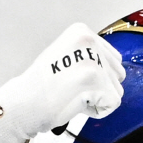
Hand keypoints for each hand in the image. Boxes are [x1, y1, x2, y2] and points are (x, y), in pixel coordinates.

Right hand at [0, 23, 125, 142]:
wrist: (24, 102)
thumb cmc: (44, 84)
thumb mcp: (67, 54)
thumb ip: (91, 55)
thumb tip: (116, 64)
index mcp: (82, 32)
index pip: (114, 60)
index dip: (98, 76)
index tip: (73, 76)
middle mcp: (89, 42)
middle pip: (118, 74)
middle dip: (100, 87)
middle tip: (72, 87)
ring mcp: (93, 62)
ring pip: (117, 90)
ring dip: (98, 99)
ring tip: (73, 94)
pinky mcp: (95, 82)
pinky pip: (113, 104)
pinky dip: (97, 110)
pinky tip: (76, 103)